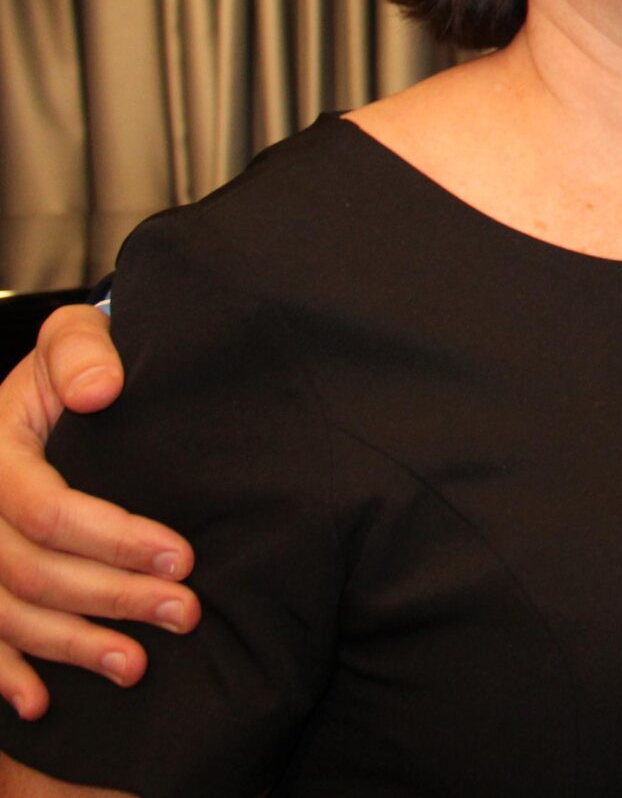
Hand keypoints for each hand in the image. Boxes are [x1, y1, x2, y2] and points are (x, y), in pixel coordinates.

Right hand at [0, 307, 196, 719]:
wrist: (44, 389)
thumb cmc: (71, 366)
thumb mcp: (73, 338)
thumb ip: (82, 352)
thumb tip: (100, 389)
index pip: (48, 511)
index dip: (115, 540)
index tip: (183, 557)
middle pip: (31, 571)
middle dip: (110, 598)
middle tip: (184, 613)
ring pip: (6, 614)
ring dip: (69, 647)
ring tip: (136, 666)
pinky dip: (4, 675)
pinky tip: (40, 705)